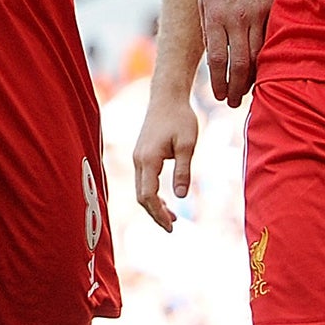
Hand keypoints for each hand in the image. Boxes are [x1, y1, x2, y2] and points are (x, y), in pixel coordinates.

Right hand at [133, 97, 198, 231]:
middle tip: (173, 227)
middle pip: (141, 196)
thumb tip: (181, 196)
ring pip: (140, 189)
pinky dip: (152, 194)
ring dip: (154, 205)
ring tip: (172, 217)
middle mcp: (138, 160)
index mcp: (148, 159)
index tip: (171, 226)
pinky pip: (143, 180)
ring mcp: (138, 157)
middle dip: (155, 213)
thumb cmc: (180, 118)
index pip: (148, 195)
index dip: (158, 213)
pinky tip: (166, 199)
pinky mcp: (141, 154)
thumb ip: (183, 171)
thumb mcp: (187, 145)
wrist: (167, 97)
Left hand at [199, 0, 280, 107]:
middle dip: (236, 88)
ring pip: (258, 55)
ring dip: (253, 78)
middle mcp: (236, 17)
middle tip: (233, 103)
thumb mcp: (204, 0)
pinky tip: (264, 69)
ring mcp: (257, 13)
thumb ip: (209, 29)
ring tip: (247, 92)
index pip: (218, 60)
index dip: (219, 82)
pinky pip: (271, 40)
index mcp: (215, 16)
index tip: (219, 95)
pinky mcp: (274, 7)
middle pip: (239, 64)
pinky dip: (267, 58)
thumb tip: (215, 61)